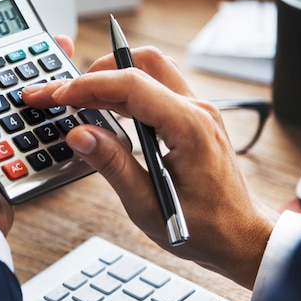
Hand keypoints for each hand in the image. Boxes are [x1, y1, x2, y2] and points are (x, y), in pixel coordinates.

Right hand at [23, 45, 278, 288]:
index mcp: (189, 126)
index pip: (132, 85)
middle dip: (99, 70)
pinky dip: (127, 93)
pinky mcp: (193, 120)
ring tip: (80, 98)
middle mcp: (197, 110)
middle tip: (66, 91)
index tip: (59, 95)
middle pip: (144, 63)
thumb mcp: (148, 204)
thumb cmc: (205, 227)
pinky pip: (157, 90)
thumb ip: (112, 165)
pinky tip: (106, 110)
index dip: (89, 86)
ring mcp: (198, 112)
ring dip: (113, 78)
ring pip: (151, 71)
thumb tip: (79, 135)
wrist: (241, 237)